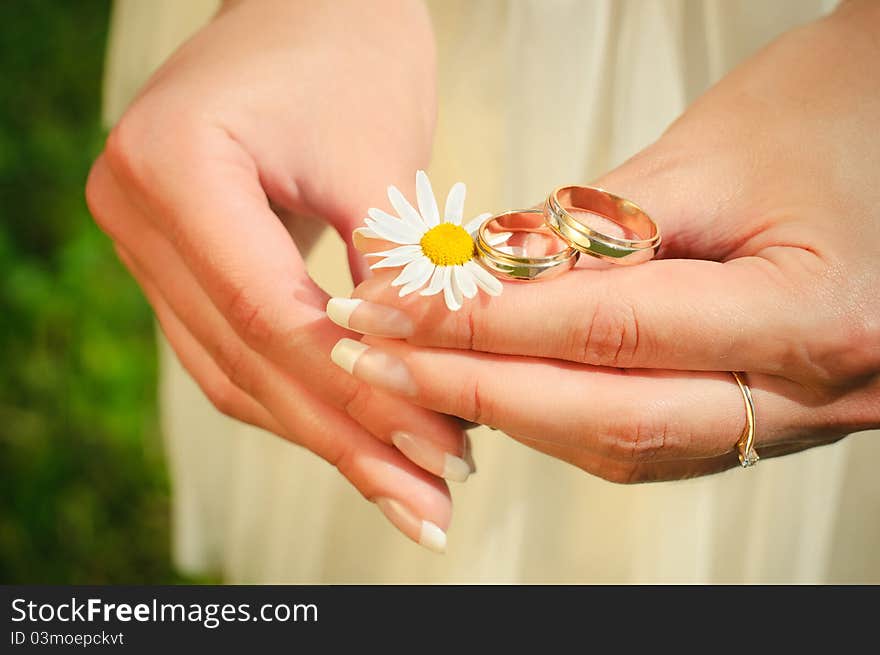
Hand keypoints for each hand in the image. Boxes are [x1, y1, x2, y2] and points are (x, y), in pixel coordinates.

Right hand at [86, 0, 466, 550]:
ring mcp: (142, 239)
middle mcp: (133, 210)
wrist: (307, 4)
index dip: (358, 398)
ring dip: (321, 433)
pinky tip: (355, 435)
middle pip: (245, 359)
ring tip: (402, 487)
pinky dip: (295, 395)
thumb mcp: (384, 160)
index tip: (435, 456)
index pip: (270, 316)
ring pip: (231, 370)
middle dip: (344, 439)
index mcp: (175, 167)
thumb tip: (426, 389)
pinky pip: (230, 349)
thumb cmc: (350, 50)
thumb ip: (397, 275)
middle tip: (425, 506)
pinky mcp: (174, 258)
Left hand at [333, 2, 879, 482]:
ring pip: (621, 444)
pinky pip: (646, 438)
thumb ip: (593, 233)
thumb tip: (483, 283)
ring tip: (416, 375)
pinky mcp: (765, 415)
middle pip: (606, 416)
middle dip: (475, 389)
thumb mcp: (710, 153)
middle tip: (374, 359)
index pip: (608, 331)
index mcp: (810, 315)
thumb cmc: (832, 112)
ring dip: (509, 413)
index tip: (393, 309)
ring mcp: (794, 418)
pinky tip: (496, 390)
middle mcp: (810, 391)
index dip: (487, 325)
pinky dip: (561, 416)